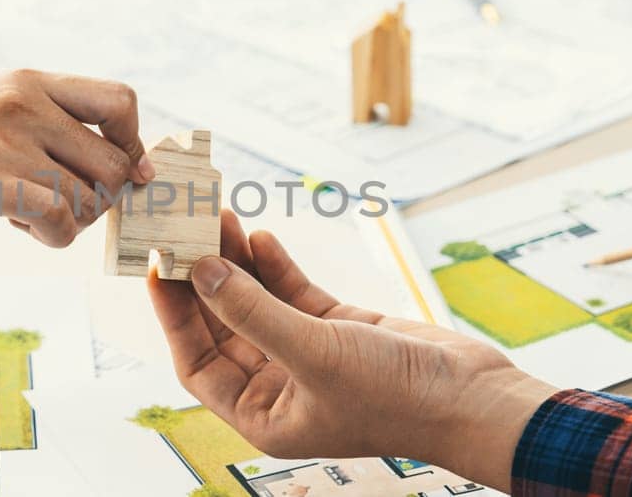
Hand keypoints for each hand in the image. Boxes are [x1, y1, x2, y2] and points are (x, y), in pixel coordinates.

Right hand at [0, 70, 154, 246]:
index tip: (114, 174)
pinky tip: (16, 227)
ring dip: (70, 223)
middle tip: (62, 207)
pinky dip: (52, 236)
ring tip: (27, 216)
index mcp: (31, 82)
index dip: (130, 145)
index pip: (121, 102)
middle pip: (116, 163)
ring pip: (91, 198)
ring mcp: (10, 141)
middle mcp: (29, 104)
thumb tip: (106, 164)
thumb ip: (42, 122)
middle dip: (100, 200)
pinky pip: (59, 218)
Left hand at [148, 211, 556, 489]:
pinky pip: (293, 294)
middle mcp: (279, 388)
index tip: (158, 267)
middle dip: (205, 278)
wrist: (473, 397)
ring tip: (219, 217)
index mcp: (263, 414)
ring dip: (237, 262)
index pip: (197, 361)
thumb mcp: (313, 352)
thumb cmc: (395, 397)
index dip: (174, 316)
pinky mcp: (340, 330)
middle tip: (184, 229)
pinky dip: (276, 266)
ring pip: (256, 302)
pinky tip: (261, 236)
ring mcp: (309, 356)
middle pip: (223, 324)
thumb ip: (253, 311)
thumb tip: (201, 272)